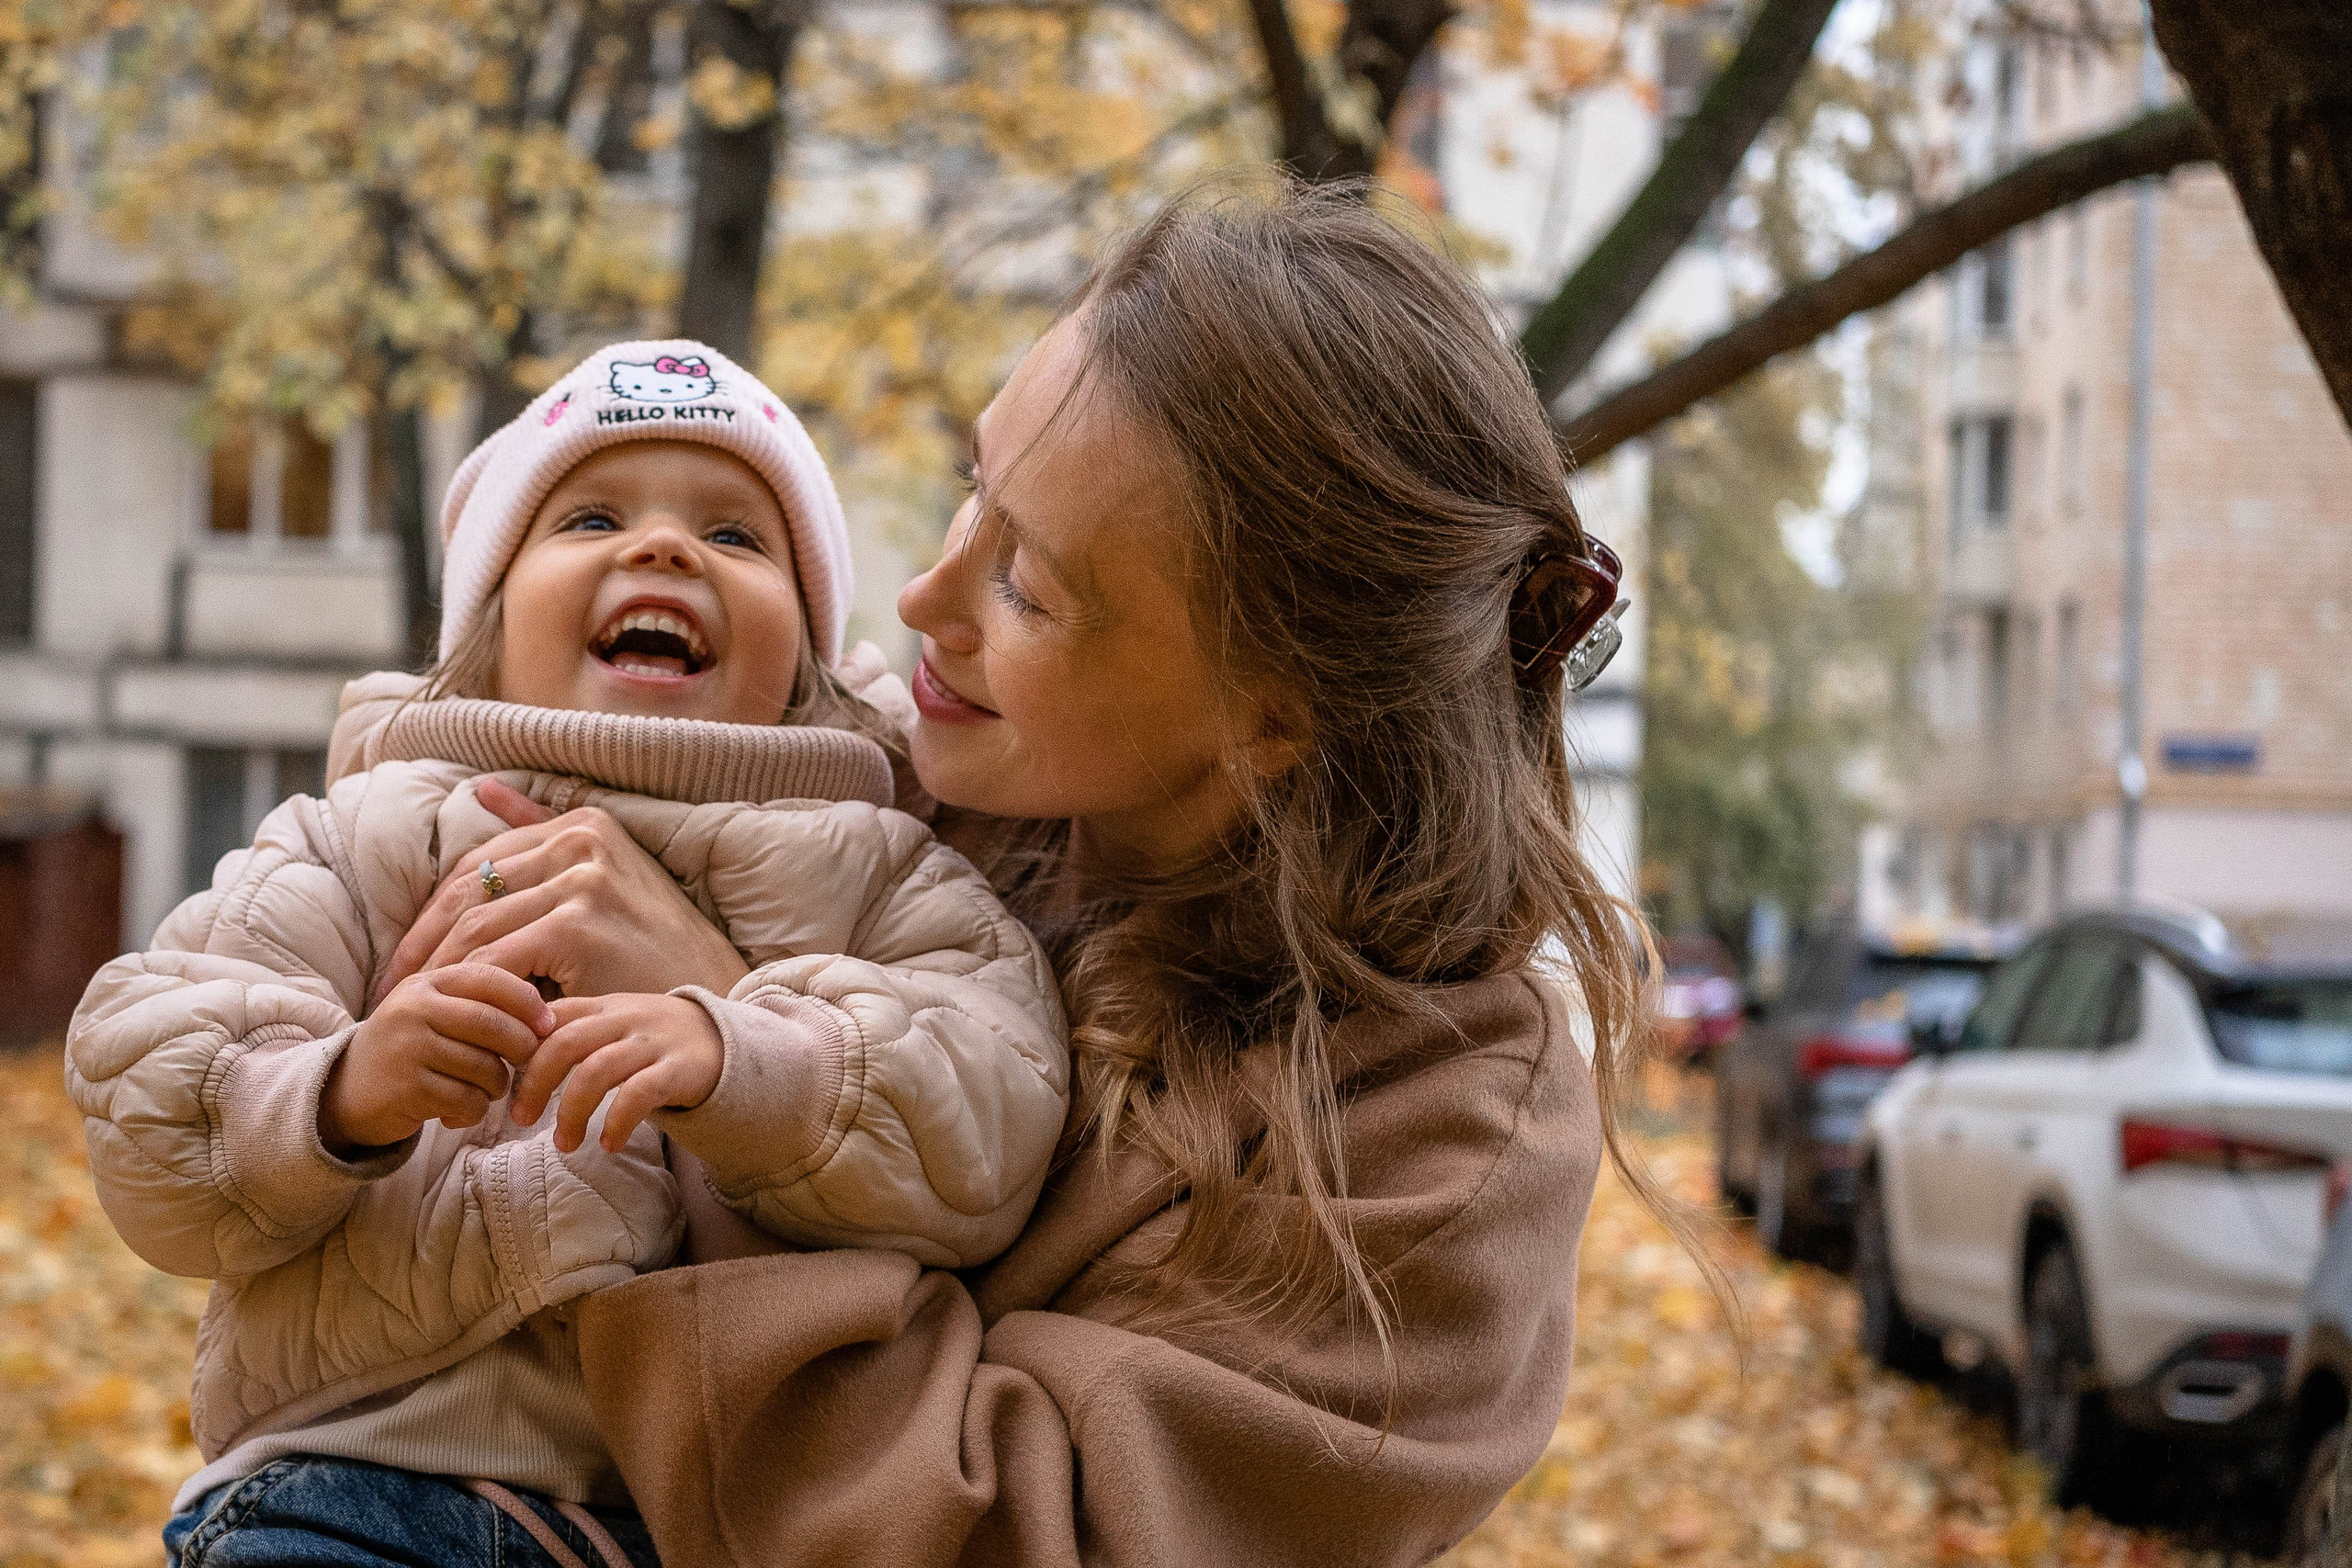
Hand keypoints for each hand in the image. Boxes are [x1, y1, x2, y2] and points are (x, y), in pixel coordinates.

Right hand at [322, 964, 553, 1153]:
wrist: (345, 1091)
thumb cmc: (412, 1050)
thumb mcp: (437, 1012)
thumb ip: (482, 1005)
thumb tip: (548, 1021)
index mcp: (427, 983)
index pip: (491, 979)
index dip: (528, 1002)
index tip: (547, 1025)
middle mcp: (414, 1009)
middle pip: (494, 1025)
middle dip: (521, 1048)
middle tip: (522, 1063)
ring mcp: (408, 1048)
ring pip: (486, 1068)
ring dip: (496, 1087)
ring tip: (477, 1090)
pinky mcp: (408, 1088)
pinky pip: (469, 1101)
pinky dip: (473, 1111)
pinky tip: (455, 1112)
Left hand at [376, 779, 749, 1006]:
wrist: (703, 1008)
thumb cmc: (652, 953)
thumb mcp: (606, 878)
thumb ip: (543, 830)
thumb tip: (481, 788)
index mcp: (584, 824)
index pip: (481, 863)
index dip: (433, 913)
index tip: (408, 956)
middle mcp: (582, 842)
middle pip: (470, 891)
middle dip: (422, 943)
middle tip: (393, 988)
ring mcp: (582, 881)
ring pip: (476, 927)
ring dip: (437, 972)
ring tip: (418, 1007)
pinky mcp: (579, 927)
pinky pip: (498, 959)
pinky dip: (472, 991)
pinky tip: (460, 1017)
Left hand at [510, 992, 723, 1154]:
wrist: (727, 1042)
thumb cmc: (656, 1041)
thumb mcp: (616, 1025)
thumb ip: (574, 1032)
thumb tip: (512, 1060)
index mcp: (603, 1007)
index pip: (550, 1017)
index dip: (520, 1047)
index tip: (505, 1082)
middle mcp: (625, 1018)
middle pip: (565, 1042)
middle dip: (535, 1083)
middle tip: (520, 1119)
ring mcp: (653, 1042)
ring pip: (598, 1071)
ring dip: (572, 1112)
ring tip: (564, 1145)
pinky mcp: (680, 1069)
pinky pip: (640, 1094)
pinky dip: (617, 1122)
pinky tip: (609, 1144)